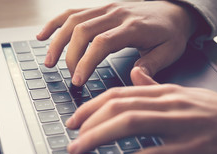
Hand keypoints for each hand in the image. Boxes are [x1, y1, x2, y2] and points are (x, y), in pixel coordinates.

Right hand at [37, 1, 197, 85]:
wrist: (173, 11)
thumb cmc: (170, 34)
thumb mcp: (170, 52)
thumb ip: (152, 65)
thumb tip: (135, 77)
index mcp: (133, 28)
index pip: (102, 43)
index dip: (86, 62)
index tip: (77, 81)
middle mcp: (116, 14)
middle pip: (83, 31)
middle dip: (70, 56)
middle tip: (68, 77)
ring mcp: (106, 9)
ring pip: (74, 20)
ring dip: (57, 41)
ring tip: (49, 62)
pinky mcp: (100, 9)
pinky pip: (73, 12)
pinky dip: (55, 23)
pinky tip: (42, 35)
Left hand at [66, 68, 216, 153]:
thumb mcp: (188, 97)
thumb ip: (157, 88)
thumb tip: (133, 77)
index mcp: (167, 93)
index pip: (120, 93)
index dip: (92, 106)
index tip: (76, 118)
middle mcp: (170, 104)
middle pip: (118, 106)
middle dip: (88, 122)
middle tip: (70, 136)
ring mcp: (181, 125)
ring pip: (129, 124)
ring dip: (97, 138)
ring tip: (77, 150)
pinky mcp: (192, 150)